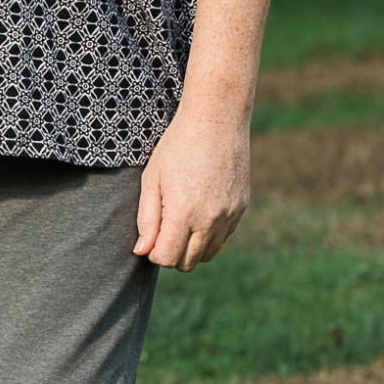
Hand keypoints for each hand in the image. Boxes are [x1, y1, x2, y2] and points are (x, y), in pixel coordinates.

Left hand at [134, 103, 251, 269]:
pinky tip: (199, 211)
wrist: (216, 120)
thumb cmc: (176, 147)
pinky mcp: (241, 208)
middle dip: (171, 253)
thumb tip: (142, 251)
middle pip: (187, 263)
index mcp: (183, 213)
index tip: (150, 234)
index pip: (166, 258)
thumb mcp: (151, 180)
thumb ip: (146, 219)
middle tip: (163, 228)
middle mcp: (210, 220)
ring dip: (191, 247)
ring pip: (207, 254)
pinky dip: (209, 235)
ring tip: (181, 220)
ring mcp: (229, 215)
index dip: (153, 252)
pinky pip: (223, 238)